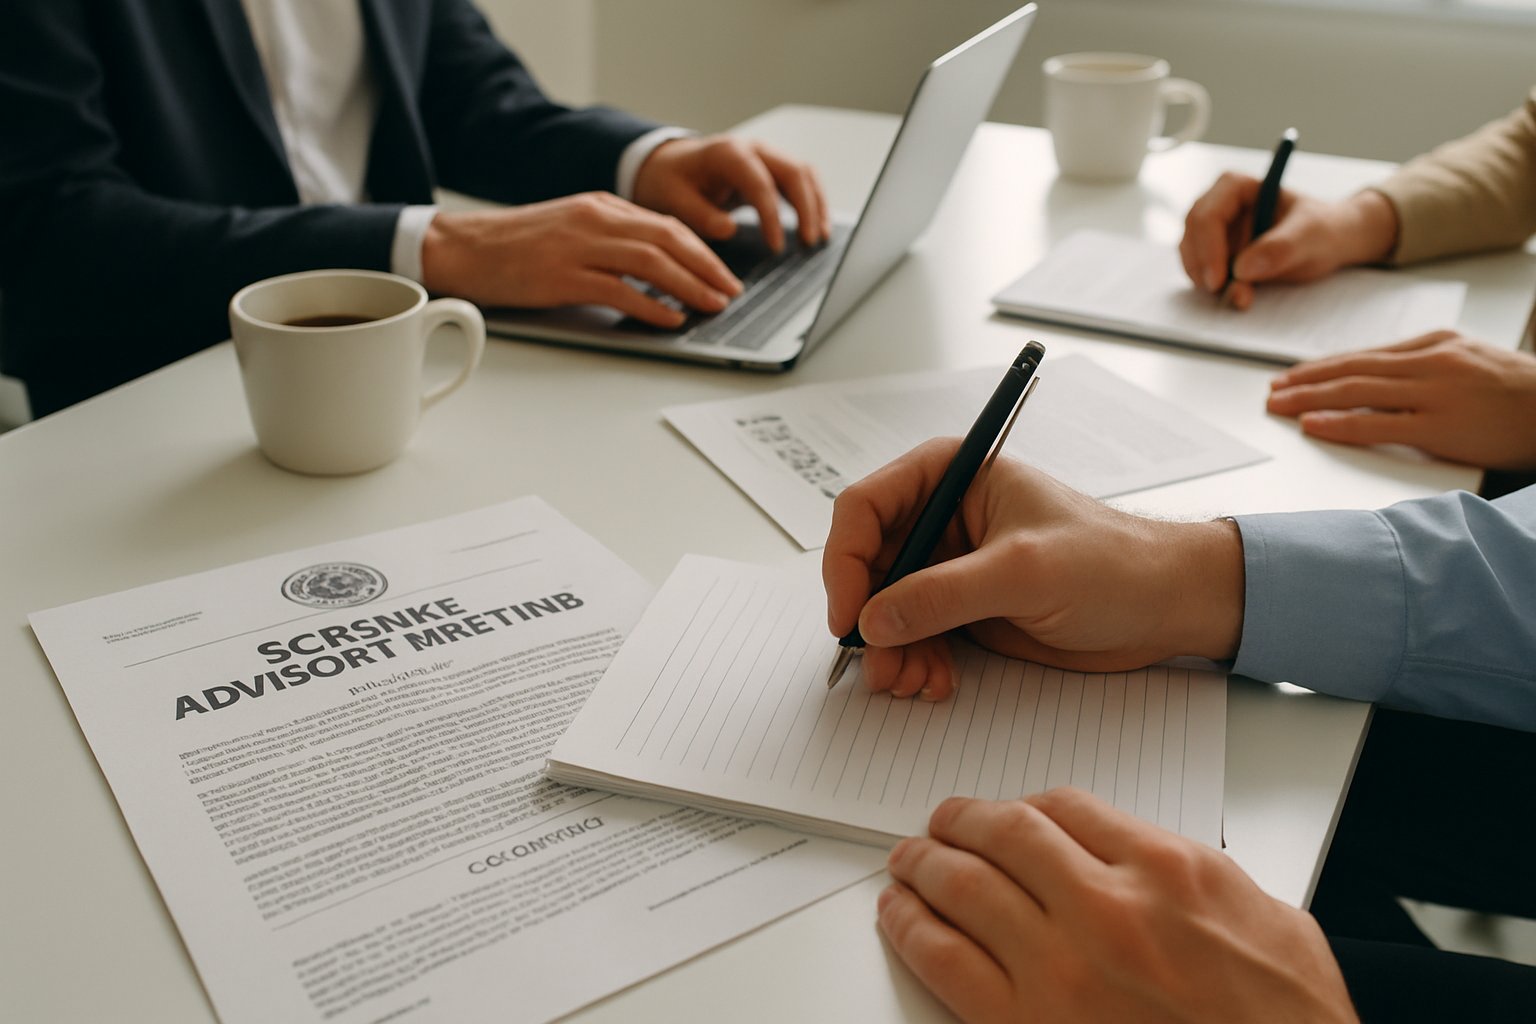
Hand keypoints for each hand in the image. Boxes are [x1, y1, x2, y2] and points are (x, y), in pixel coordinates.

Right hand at [420, 192, 741, 327]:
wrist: (464, 248)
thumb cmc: (516, 246)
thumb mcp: (572, 228)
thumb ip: (613, 240)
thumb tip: (657, 264)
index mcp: (601, 206)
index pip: (666, 224)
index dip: (702, 250)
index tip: (723, 272)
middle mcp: (595, 220)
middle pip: (668, 239)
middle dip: (707, 267)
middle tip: (731, 291)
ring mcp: (579, 247)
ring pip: (651, 262)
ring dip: (689, 286)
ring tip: (713, 305)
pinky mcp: (563, 277)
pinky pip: (619, 291)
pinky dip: (651, 305)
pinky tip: (670, 318)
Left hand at [632, 134, 829, 251]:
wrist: (669, 166)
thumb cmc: (670, 182)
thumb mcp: (672, 200)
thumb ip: (699, 215)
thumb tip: (729, 229)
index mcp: (727, 153)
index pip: (760, 182)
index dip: (772, 215)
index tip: (777, 247)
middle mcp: (752, 148)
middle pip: (793, 172)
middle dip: (806, 208)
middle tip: (809, 242)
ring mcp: (765, 156)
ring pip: (804, 174)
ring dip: (816, 204)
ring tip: (820, 237)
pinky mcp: (771, 169)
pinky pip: (801, 181)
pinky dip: (813, 202)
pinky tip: (817, 228)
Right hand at [821, 438, 1243, 700]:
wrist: (1164, 606)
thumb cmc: (1113, 563)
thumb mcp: (1024, 573)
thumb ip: (943, 594)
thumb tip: (874, 620)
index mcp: (952, 475)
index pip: (865, 507)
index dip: (846, 561)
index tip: (849, 615)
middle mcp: (942, 516)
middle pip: (867, 564)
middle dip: (869, 619)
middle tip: (881, 666)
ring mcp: (951, 564)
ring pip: (886, 608)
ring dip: (890, 650)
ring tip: (911, 683)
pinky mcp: (964, 607)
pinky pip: (914, 635)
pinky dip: (914, 662)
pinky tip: (934, 682)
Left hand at [879, 790, 1357, 1023]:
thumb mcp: (1271, 922)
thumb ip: (1195, 877)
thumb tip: (1145, 859)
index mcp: (1167, 872)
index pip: (1068, 807)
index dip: (1028, 804)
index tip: (1013, 812)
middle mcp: (1107, 909)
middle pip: (1006, 835)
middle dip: (964, 820)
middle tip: (944, 821)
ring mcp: (1060, 970)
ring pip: (964, 886)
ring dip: (924, 864)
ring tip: (909, 860)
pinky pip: (944, 961)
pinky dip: (911, 927)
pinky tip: (900, 914)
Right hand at [1180, 173, 1398, 309]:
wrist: (1332, 243)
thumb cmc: (1324, 229)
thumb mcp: (1312, 235)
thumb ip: (1282, 248)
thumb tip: (1243, 269)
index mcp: (1237, 188)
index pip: (1208, 214)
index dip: (1207, 247)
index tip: (1219, 280)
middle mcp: (1219, 206)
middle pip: (1192, 234)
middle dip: (1203, 266)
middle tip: (1222, 293)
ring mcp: (1215, 232)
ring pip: (1191, 254)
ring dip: (1206, 279)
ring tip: (1239, 296)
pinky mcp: (1215, 254)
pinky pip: (1199, 270)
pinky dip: (1211, 286)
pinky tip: (1235, 293)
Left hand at [1267, 331, 1535, 469]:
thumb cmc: (1519, 393)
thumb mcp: (1471, 361)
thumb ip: (1426, 365)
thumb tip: (1377, 376)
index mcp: (1436, 344)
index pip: (1365, 355)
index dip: (1321, 366)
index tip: (1290, 374)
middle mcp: (1431, 362)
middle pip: (1352, 369)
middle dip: (1305, 380)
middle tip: (1271, 390)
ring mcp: (1435, 393)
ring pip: (1356, 391)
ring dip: (1309, 399)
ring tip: (1278, 405)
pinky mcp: (1440, 427)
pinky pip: (1377, 423)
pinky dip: (1339, 422)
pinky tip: (1312, 423)